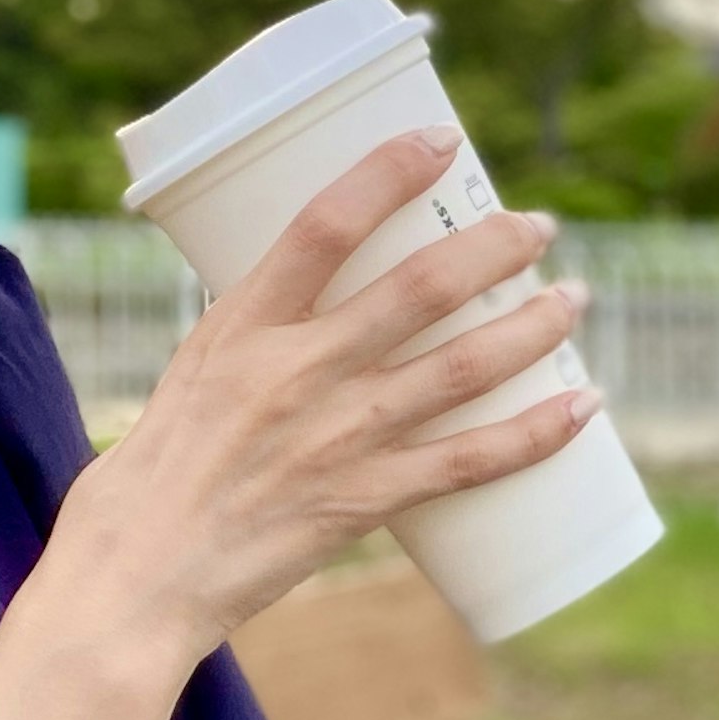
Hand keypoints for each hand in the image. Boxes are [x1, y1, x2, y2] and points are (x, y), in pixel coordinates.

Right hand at [43, 126, 599, 669]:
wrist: (136, 578)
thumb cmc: (152, 475)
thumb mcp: (195, 370)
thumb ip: (261, 334)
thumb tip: (322, 302)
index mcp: (242, 325)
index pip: (325, 222)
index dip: (390, 171)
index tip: (439, 141)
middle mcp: (298, 371)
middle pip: (422, 287)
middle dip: (495, 246)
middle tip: (538, 225)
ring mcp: (338, 436)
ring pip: (464, 366)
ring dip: (532, 326)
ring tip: (573, 298)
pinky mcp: (364, 500)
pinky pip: (471, 461)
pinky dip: (536, 431)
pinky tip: (582, 404)